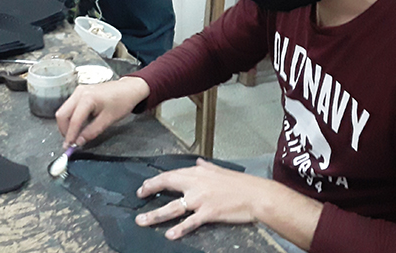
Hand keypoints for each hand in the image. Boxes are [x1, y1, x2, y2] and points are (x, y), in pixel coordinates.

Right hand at [55, 76, 149, 147]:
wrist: (129, 89)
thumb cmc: (121, 102)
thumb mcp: (108, 120)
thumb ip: (92, 131)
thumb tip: (79, 142)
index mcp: (87, 98)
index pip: (73, 120)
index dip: (70, 135)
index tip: (69, 147)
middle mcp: (79, 93)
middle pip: (62, 114)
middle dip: (64, 129)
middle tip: (70, 142)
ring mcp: (78, 91)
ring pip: (64, 110)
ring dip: (66, 124)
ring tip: (75, 135)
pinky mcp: (80, 92)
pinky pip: (70, 106)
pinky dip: (71, 117)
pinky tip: (78, 125)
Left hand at [135, 158, 274, 239]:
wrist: (256, 195)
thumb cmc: (240, 184)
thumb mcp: (220, 170)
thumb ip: (206, 167)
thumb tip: (198, 161)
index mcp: (198, 173)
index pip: (171, 175)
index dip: (156, 180)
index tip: (145, 186)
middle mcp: (195, 184)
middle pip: (167, 185)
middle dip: (150, 191)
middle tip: (139, 197)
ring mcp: (200, 200)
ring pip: (172, 208)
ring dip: (155, 215)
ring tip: (142, 221)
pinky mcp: (208, 213)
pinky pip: (190, 222)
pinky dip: (179, 229)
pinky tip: (169, 234)